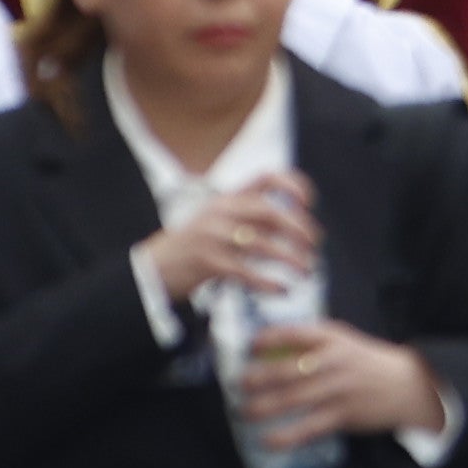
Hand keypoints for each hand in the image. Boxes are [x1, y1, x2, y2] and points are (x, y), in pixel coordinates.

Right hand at [141, 170, 320, 309]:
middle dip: (299, 228)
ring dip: (291, 259)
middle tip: (315, 245)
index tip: (309, 202)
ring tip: (307, 271)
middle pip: (271, 212)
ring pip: (263, 244)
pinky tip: (283, 290)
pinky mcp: (207, 263)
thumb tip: (293, 219)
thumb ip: (249, 215)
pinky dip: (268, 283)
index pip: (266, 178)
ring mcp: (213, 237)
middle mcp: (222, 212)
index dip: (293, 185)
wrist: (152, 269)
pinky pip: (246, 272)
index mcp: (228, 198)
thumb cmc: (194, 246)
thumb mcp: (218, 219)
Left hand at [235, 317, 445, 451]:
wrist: (407, 385)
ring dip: (264, 407)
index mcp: (333, 339)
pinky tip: (267, 441)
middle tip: (239, 384)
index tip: (249, 347)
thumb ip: (311, 342)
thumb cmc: (366, 362)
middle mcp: (334, 361)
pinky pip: (309, 427)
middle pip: (288, 369)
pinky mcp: (343, 415)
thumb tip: (268, 347)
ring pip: (294, 399)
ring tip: (244, 412)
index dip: (268, 339)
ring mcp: (338, 389)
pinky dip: (286, 436)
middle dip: (259, 378)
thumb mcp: (343, 341)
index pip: (295, 334)